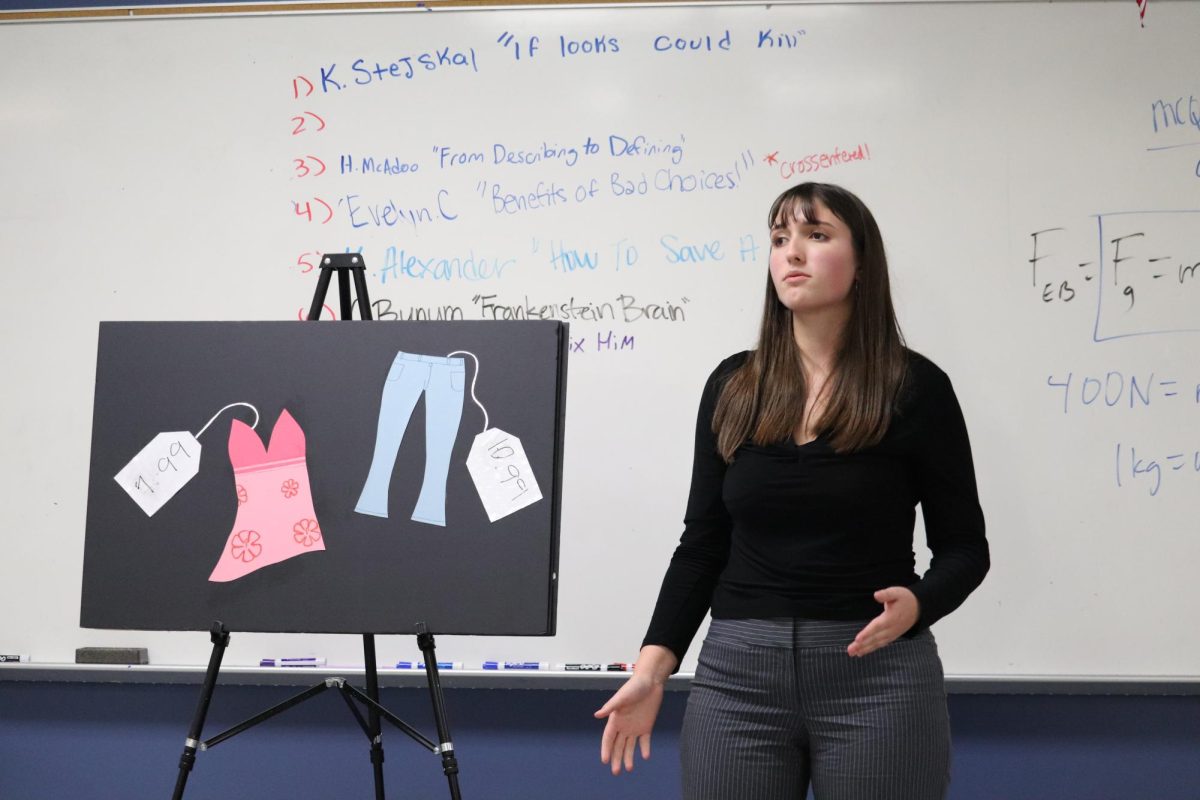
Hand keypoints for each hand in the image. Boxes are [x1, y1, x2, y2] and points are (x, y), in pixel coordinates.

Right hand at [594, 648, 673, 775]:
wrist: (651, 682)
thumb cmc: (634, 687)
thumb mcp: (622, 697)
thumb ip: (610, 707)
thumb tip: (597, 715)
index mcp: (615, 719)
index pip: (608, 738)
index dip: (606, 749)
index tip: (605, 761)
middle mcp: (624, 726)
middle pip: (618, 746)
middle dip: (616, 759)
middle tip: (616, 772)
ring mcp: (635, 727)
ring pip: (630, 746)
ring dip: (628, 757)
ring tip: (628, 769)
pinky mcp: (646, 726)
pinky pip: (645, 741)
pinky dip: (644, 749)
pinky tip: (645, 756)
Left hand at [847, 586, 919, 656]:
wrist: (919, 608)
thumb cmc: (906, 599)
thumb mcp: (897, 592)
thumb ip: (886, 594)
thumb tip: (876, 595)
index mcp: (891, 618)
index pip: (877, 626)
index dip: (867, 633)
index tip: (857, 639)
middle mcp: (891, 628)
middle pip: (875, 638)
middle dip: (862, 644)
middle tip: (850, 650)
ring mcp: (892, 634)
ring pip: (877, 643)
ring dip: (864, 649)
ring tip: (853, 653)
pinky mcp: (892, 636)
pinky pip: (880, 644)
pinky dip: (871, 648)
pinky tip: (861, 652)